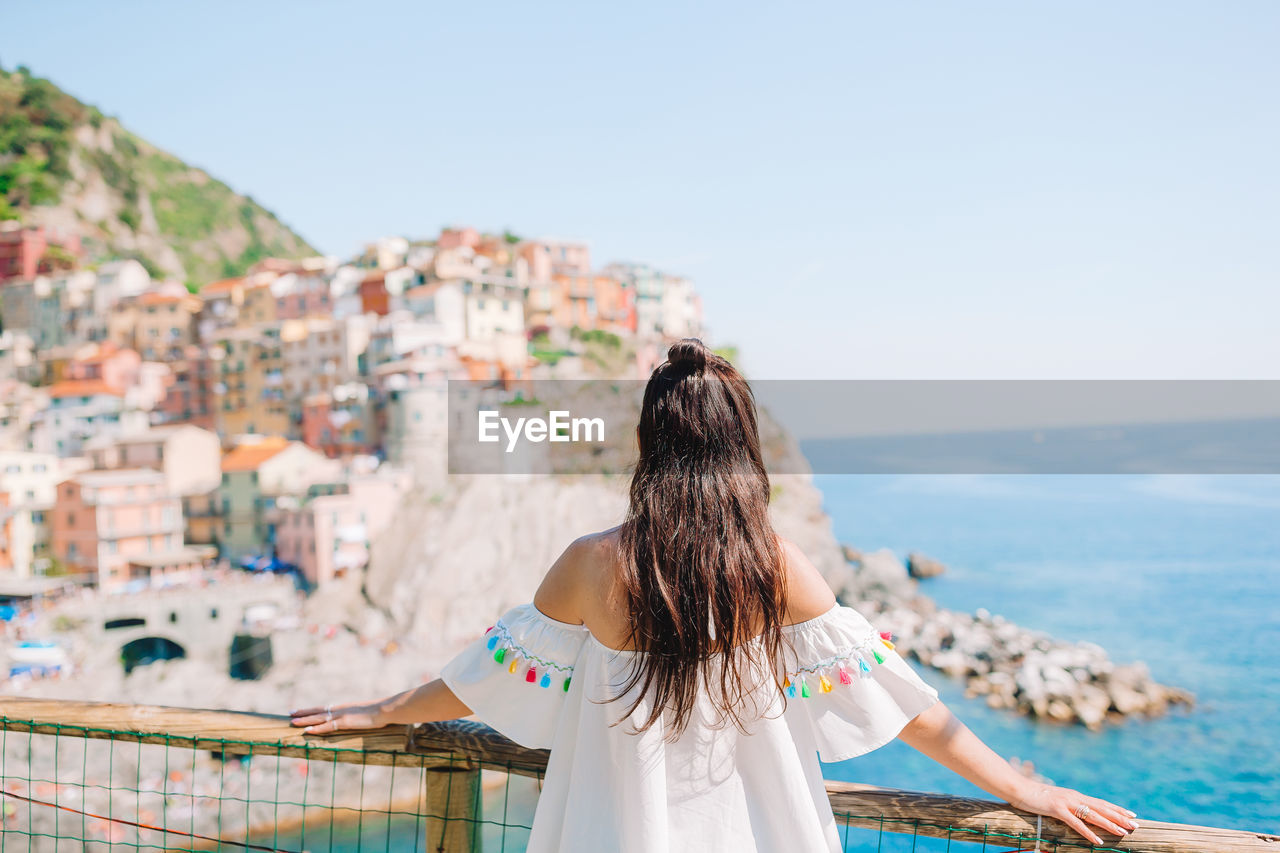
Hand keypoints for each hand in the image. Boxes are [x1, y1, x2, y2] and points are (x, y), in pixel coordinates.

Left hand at [289, 702, 384, 734]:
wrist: (385, 709)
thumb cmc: (379, 712)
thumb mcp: (366, 714)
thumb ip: (359, 717)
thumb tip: (359, 720)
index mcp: (345, 707)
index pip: (324, 708)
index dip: (312, 710)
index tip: (302, 710)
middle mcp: (340, 709)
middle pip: (318, 711)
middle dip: (303, 712)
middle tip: (290, 713)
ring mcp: (342, 715)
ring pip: (319, 717)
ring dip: (305, 720)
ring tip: (293, 721)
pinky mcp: (345, 722)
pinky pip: (327, 726)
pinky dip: (316, 728)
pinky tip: (307, 731)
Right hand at [1007, 783, 1139, 846]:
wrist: (1018, 788)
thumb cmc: (1034, 795)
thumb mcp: (1054, 800)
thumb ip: (1067, 805)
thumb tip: (1077, 812)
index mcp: (1075, 795)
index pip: (1101, 802)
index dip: (1117, 808)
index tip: (1131, 814)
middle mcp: (1074, 797)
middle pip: (1102, 808)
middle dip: (1119, 816)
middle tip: (1135, 824)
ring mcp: (1066, 802)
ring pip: (1093, 815)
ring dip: (1109, 824)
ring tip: (1123, 832)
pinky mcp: (1056, 809)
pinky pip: (1076, 823)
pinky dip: (1088, 833)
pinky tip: (1098, 841)